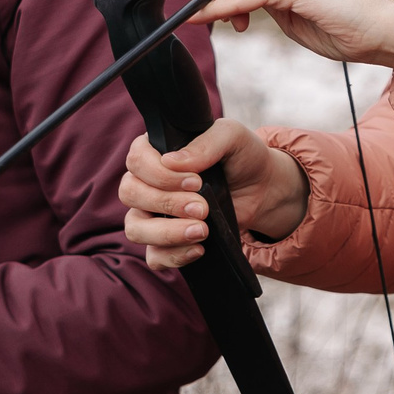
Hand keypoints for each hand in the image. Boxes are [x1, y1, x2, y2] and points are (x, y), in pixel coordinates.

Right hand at [120, 118, 311, 272]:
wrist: (263, 190)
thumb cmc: (242, 157)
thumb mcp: (232, 137)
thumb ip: (205, 143)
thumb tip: (172, 162)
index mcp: (157, 151)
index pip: (136, 160)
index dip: (160, 174)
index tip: (195, 181)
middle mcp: (148, 182)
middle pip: (130, 194)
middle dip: (166, 203)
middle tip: (202, 208)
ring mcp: (154, 214)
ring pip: (135, 228)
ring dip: (166, 232)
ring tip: (202, 230)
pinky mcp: (167, 241)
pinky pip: (154, 256)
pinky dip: (174, 256)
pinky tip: (200, 249)